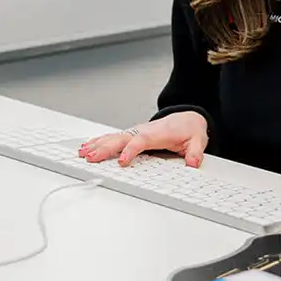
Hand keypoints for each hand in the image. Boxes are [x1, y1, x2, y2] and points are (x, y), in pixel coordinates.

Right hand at [78, 111, 208, 167]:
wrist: (186, 117)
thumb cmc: (188, 128)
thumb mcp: (198, 140)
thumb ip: (195, 152)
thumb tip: (193, 162)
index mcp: (155, 134)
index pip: (140, 142)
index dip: (130, 151)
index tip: (122, 161)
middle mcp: (142, 132)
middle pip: (119, 139)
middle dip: (104, 149)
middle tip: (91, 158)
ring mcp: (134, 133)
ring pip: (112, 138)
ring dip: (97, 145)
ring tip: (83, 153)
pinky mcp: (130, 136)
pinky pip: (111, 138)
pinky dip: (98, 142)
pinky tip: (87, 147)